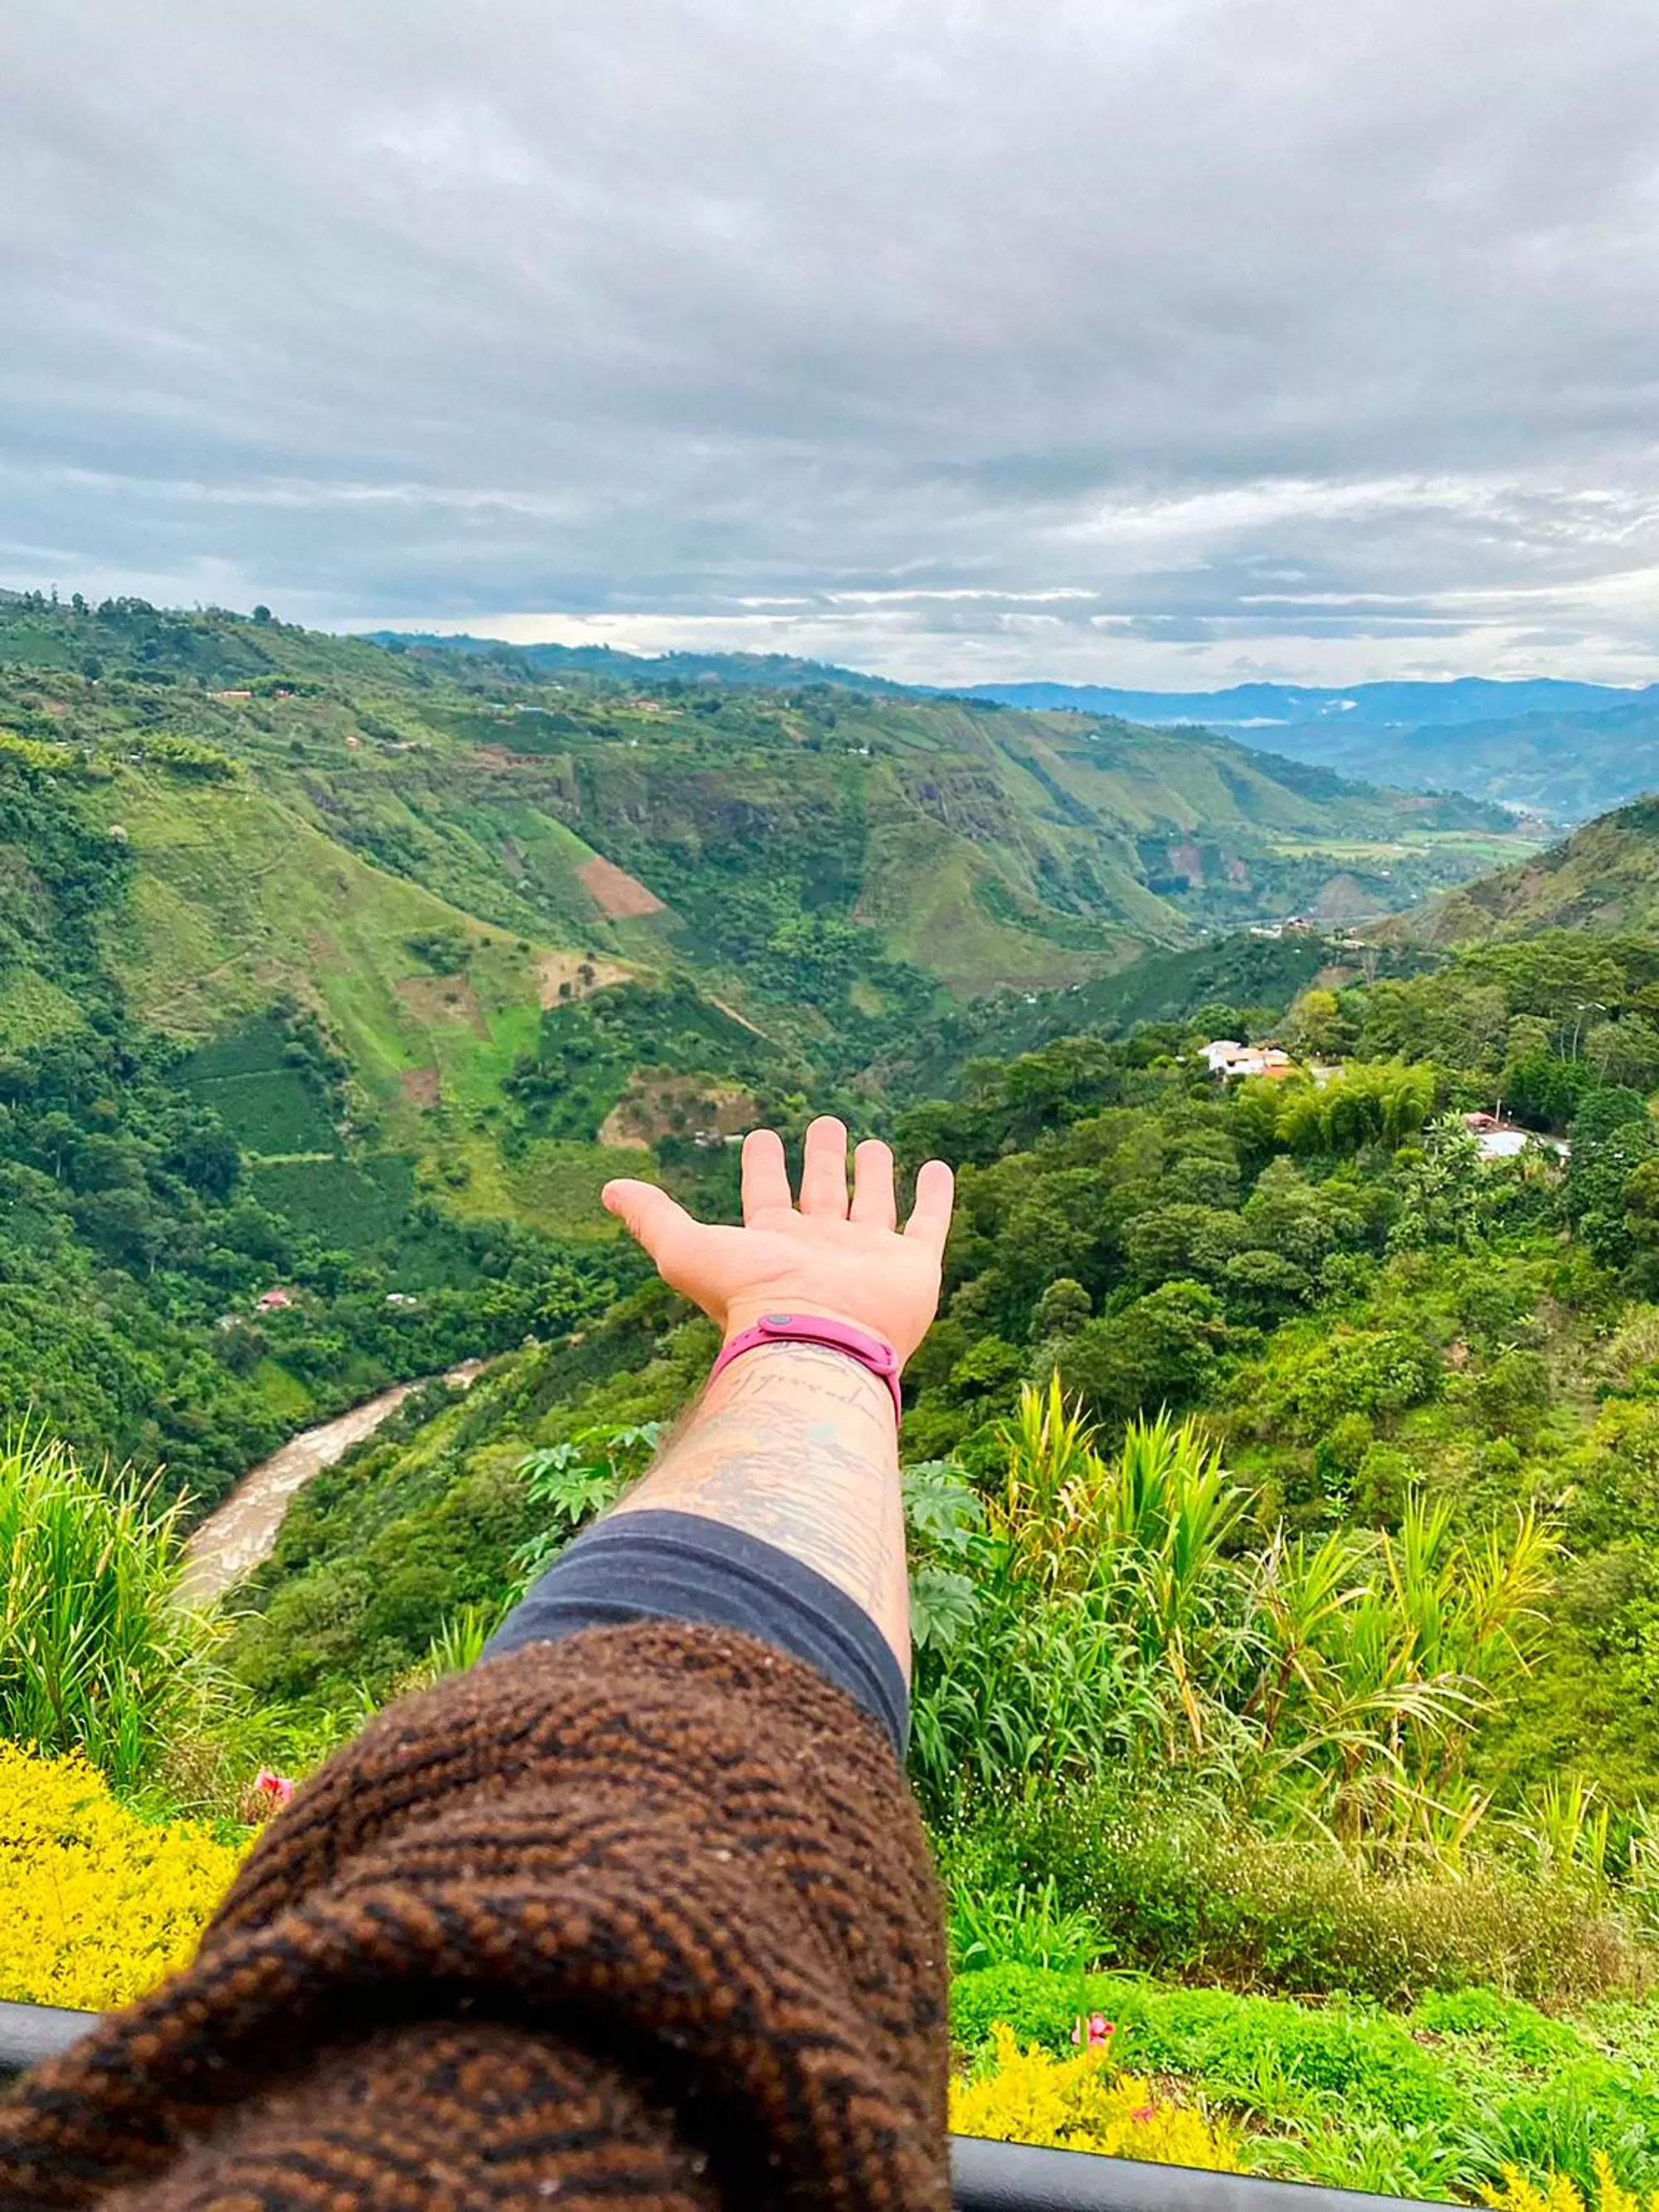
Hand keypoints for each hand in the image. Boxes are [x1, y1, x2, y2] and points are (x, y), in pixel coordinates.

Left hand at [601, 1116, 954, 1365]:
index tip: (762, 1135)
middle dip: (821, 1159)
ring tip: (872, 1143)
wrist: (817, 1343)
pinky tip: (939, 1168)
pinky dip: (935, 1196)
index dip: (762, 1165)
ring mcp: (867, 1256)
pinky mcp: (912, 1265)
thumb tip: (607, 1189)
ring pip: (871, 1204)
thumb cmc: (751, 1300)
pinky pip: (927, 1223)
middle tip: (824, 1124)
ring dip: (872, 1173)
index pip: (766, 1194)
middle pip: (821, 1193)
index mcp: (773, 1245)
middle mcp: (821, 1248)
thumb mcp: (687, 1251)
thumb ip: (652, 1218)